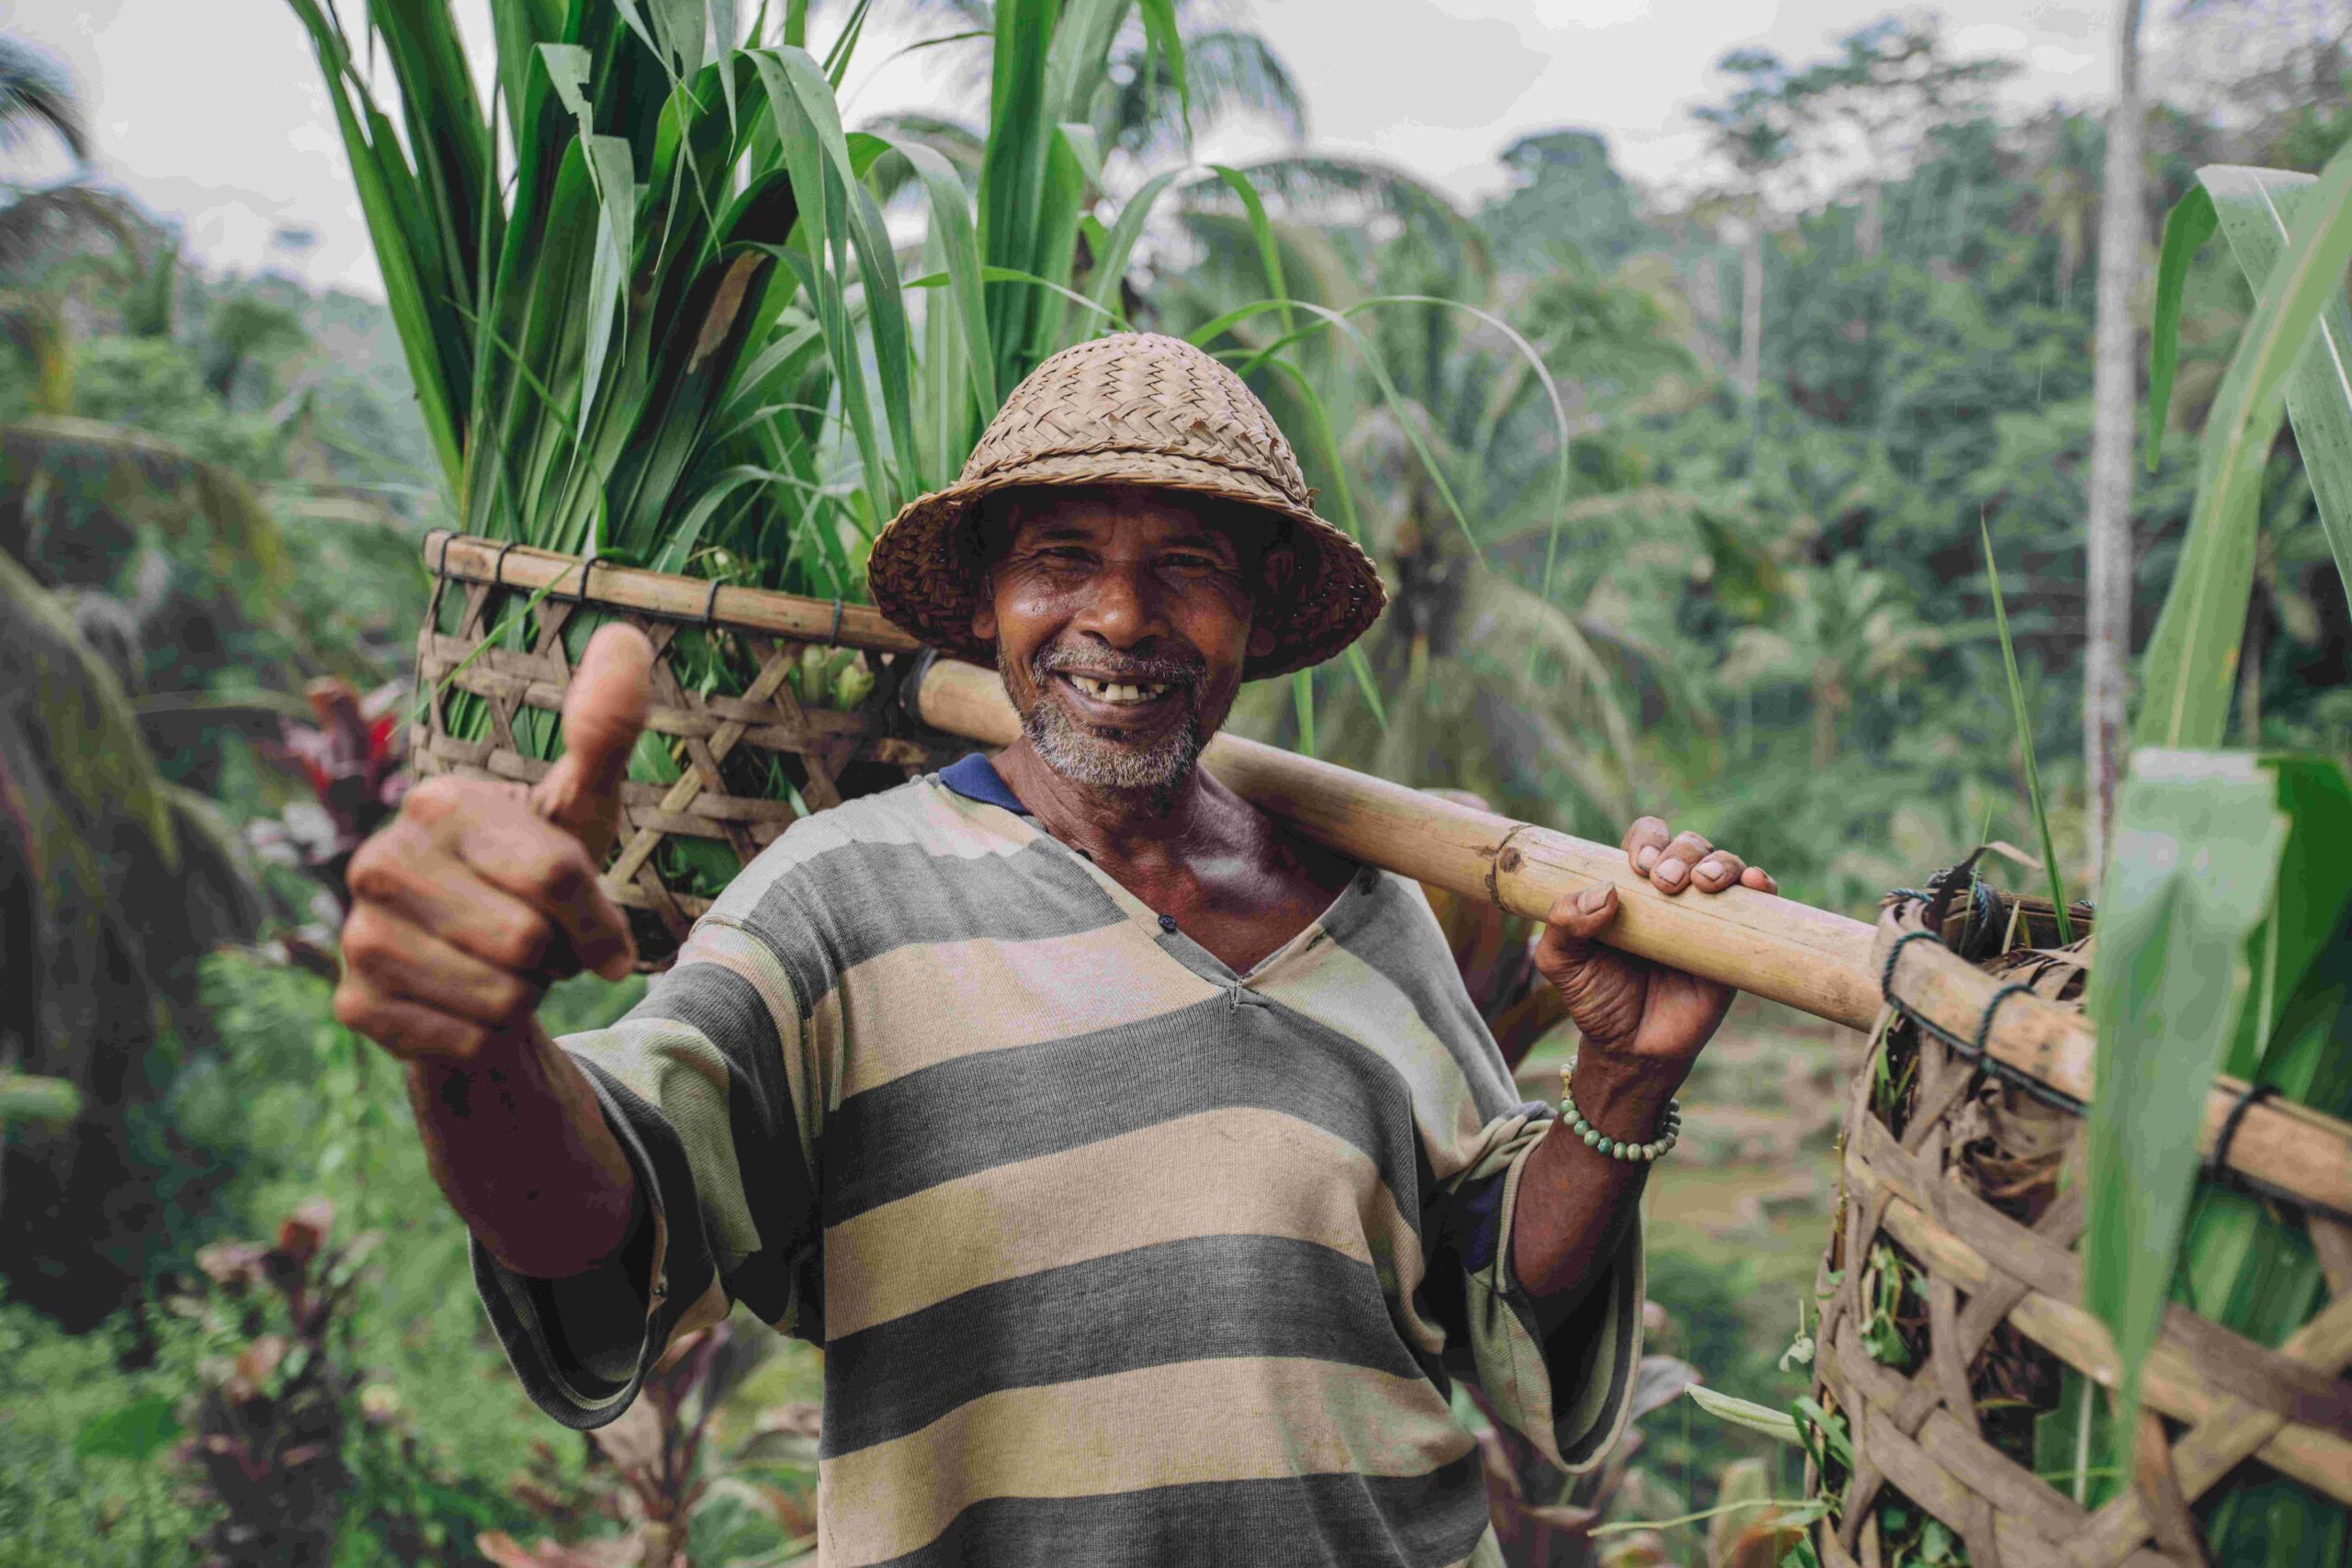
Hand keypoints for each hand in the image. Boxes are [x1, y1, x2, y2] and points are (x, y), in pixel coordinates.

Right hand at [334, 625, 653, 1062]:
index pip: (557, 877)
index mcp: (439, 803)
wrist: (479, 967)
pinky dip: (489, 1037)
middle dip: (555, 958)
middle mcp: (380, 861)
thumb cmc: (535, 879)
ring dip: (524, 997)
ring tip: (502, 968)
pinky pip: (467, 1041)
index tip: (596, 926)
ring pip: (499, 998)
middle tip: (534, 943)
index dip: (597, 918)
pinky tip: (467, 1006)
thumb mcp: (580, 808)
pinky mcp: (353, 1004)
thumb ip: (603, 730)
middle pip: (526, 943)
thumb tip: (627, 636)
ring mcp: (358, 933)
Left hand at [1530, 816, 1776, 1108]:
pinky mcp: (1737, 944)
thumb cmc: (1597, 1000)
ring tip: (1703, 883)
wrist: (1633, 1050)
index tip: (1638, 865)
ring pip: (1725, 865)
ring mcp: (1708, 917)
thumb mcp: (1562, 963)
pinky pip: (1758, 904)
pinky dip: (1760, 884)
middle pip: (1689, 846)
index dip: (1647, 841)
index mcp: (1632, 888)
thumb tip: (1605, 892)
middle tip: (1664, 883)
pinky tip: (1754, 883)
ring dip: (1719, 862)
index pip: (1647, 841)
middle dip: (1680, 852)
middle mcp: (1674, 895)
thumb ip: (1562, 925)